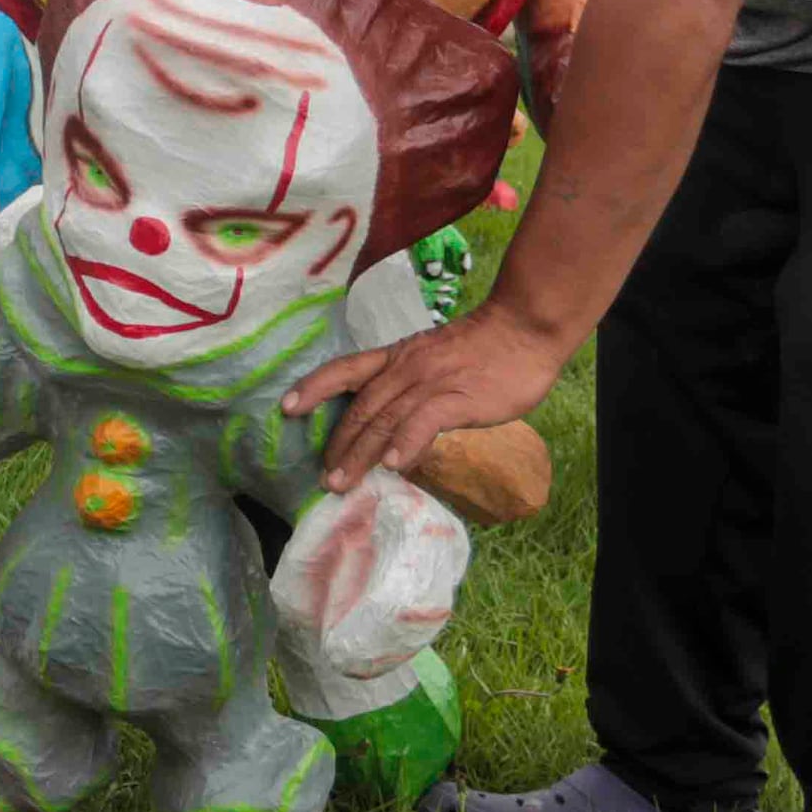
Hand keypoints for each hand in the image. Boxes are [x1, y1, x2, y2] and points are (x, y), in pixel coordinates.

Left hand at [284, 301, 581, 492]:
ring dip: (360, 454)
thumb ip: (413, 384)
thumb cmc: (485, 347)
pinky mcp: (457, 397)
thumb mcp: (435, 358)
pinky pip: (424, 421)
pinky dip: (406, 443)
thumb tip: (395, 419)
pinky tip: (394, 466)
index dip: (313, 388)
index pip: (344, 370)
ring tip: (342, 483)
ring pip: (383, 419)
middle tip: (324, 479)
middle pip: (360, 408)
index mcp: (397, 357)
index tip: (287, 408)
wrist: (524, 328)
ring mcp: (430, 382)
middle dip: (337, 445)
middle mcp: (405, 369)